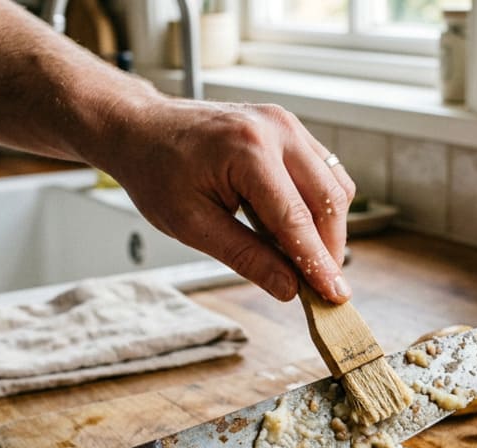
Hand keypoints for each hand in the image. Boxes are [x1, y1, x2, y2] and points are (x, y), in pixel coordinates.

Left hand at [92, 96, 357, 302]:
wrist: (142, 128)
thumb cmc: (157, 171)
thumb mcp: (192, 225)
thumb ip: (246, 256)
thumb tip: (289, 287)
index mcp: (248, 151)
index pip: (296, 219)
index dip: (318, 263)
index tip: (334, 295)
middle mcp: (276, 130)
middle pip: (327, 200)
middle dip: (330, 248)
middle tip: (322, 287)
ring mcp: (286, 124)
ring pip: (334, 185)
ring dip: (328, 228)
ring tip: (305, 259)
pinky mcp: (289, 128)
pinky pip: (323, 171)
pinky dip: (319, 205)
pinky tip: (296, 229)